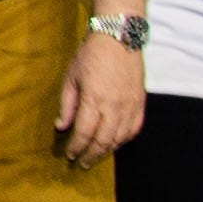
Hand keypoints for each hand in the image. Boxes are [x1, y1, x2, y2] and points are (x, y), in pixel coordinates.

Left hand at [56, 31, 147, 165]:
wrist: (119, 37)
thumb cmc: (91, 55)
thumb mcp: (71, 78)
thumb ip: (67, 105)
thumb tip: (61, 127)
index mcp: (94, 100)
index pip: (83, 133)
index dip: (76, 147)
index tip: (69, 155)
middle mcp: (114, 106)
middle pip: (102, 140)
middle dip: (90, 155)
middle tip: (81, 164)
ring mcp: (130, 105)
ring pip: (120, 138)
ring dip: (107, 151)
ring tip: (96, 156)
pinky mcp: (140, 102)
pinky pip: (134, 129)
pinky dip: (124, 140)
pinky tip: (115, 143)